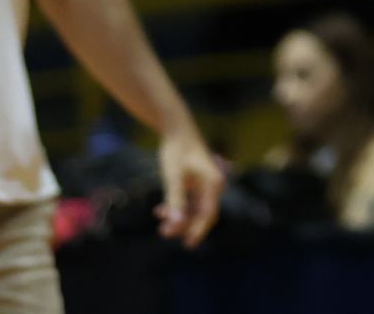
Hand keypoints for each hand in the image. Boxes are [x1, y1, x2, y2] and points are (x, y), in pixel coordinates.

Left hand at [153, 123, 225, 246]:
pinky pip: (189, 202)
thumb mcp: (174, 177)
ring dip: (179, 218)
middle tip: (163, 233)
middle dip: (184, 226)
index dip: (198, 231)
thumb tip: (175, 222)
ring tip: (160, 225)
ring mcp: (205, 184)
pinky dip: (177, 208)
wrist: (176, 129)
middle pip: (202, 215)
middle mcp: (213, 186)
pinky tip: (160, 210)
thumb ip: (175, 200)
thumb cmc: (176, 151)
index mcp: (213, 185)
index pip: (208, 215)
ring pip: (194, 210)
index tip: (187, 245)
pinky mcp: (197, 182)